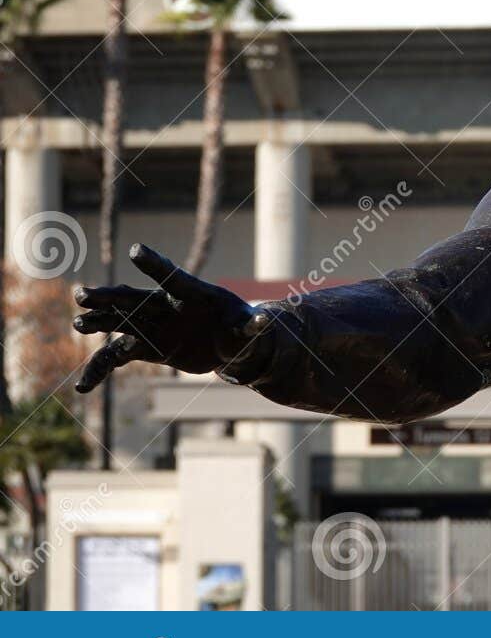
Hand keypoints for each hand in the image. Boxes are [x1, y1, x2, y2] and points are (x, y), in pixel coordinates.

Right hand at [71, 244, 264, 393]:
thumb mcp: (248, 328)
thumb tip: (265, 323)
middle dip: (109, 297)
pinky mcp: (145, 346)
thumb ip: (251, 326)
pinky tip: (83, 386)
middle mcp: (165, 305)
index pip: (172, 276)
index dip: (154, 264)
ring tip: (78, 323)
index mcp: (192, 293)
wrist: (227, 344)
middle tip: (82, 294)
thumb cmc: (240, 327)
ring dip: (98, 323)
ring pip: (119, 323)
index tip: (135, 251)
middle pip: (134, 299)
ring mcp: (151, 325)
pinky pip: (116, 357)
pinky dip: (100, 370)